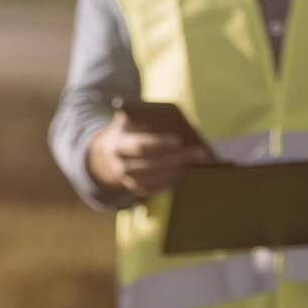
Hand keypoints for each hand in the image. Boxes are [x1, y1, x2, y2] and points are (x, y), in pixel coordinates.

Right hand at [86, 108, 215, 197]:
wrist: (105, 154)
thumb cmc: (127, 130)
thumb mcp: (129, 120)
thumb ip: (144, 118)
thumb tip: (173, 120)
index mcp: (118, 144)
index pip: (140, 146)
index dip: (159, 144)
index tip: (179, 139)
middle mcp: (120, 165)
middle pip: (151, 165)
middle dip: (178, 159)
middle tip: (201, 152)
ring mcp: (127, 180)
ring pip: (155, 179)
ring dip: (178, 171)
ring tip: (198, 162)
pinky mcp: (135, 188)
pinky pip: (155, 188)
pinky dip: (172, 181)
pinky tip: (187, 172)